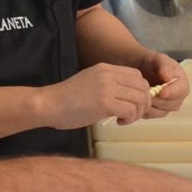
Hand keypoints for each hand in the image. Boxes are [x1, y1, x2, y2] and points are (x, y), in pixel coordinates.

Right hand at [37, 63, 156, 129]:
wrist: (48, 104)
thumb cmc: (65, 99)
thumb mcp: (90, 83)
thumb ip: (109, 86)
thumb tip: (127, 99)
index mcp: (105, 68)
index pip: (137, 76)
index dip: (140, 91)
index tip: (132, 104)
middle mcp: (109, 74)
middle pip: (143, 86)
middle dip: (143, 103)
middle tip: (132, 114)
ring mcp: (107, 87)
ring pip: (140, 99)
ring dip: (137, 112)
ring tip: (125, 119)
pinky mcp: (105, 102)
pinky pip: (130, 110)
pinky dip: (129, 119)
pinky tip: (119, 122)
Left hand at [138, 53, 188, 117]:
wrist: (143, 69)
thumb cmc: (154, 63)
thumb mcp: (159, 60)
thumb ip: (164, 67)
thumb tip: (168, 78)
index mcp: (182, 85)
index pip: (180, 92)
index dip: (171, 93)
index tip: (161, 91)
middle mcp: (177, 99)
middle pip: (170, 105)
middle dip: (157, 100)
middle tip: (145, 93)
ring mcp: (167, 107)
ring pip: (159, 112)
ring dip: (149, 105)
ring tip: (139, 96)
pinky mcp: (157, 112)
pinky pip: (151, 115)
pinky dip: (143, 109)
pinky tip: (136, 101)